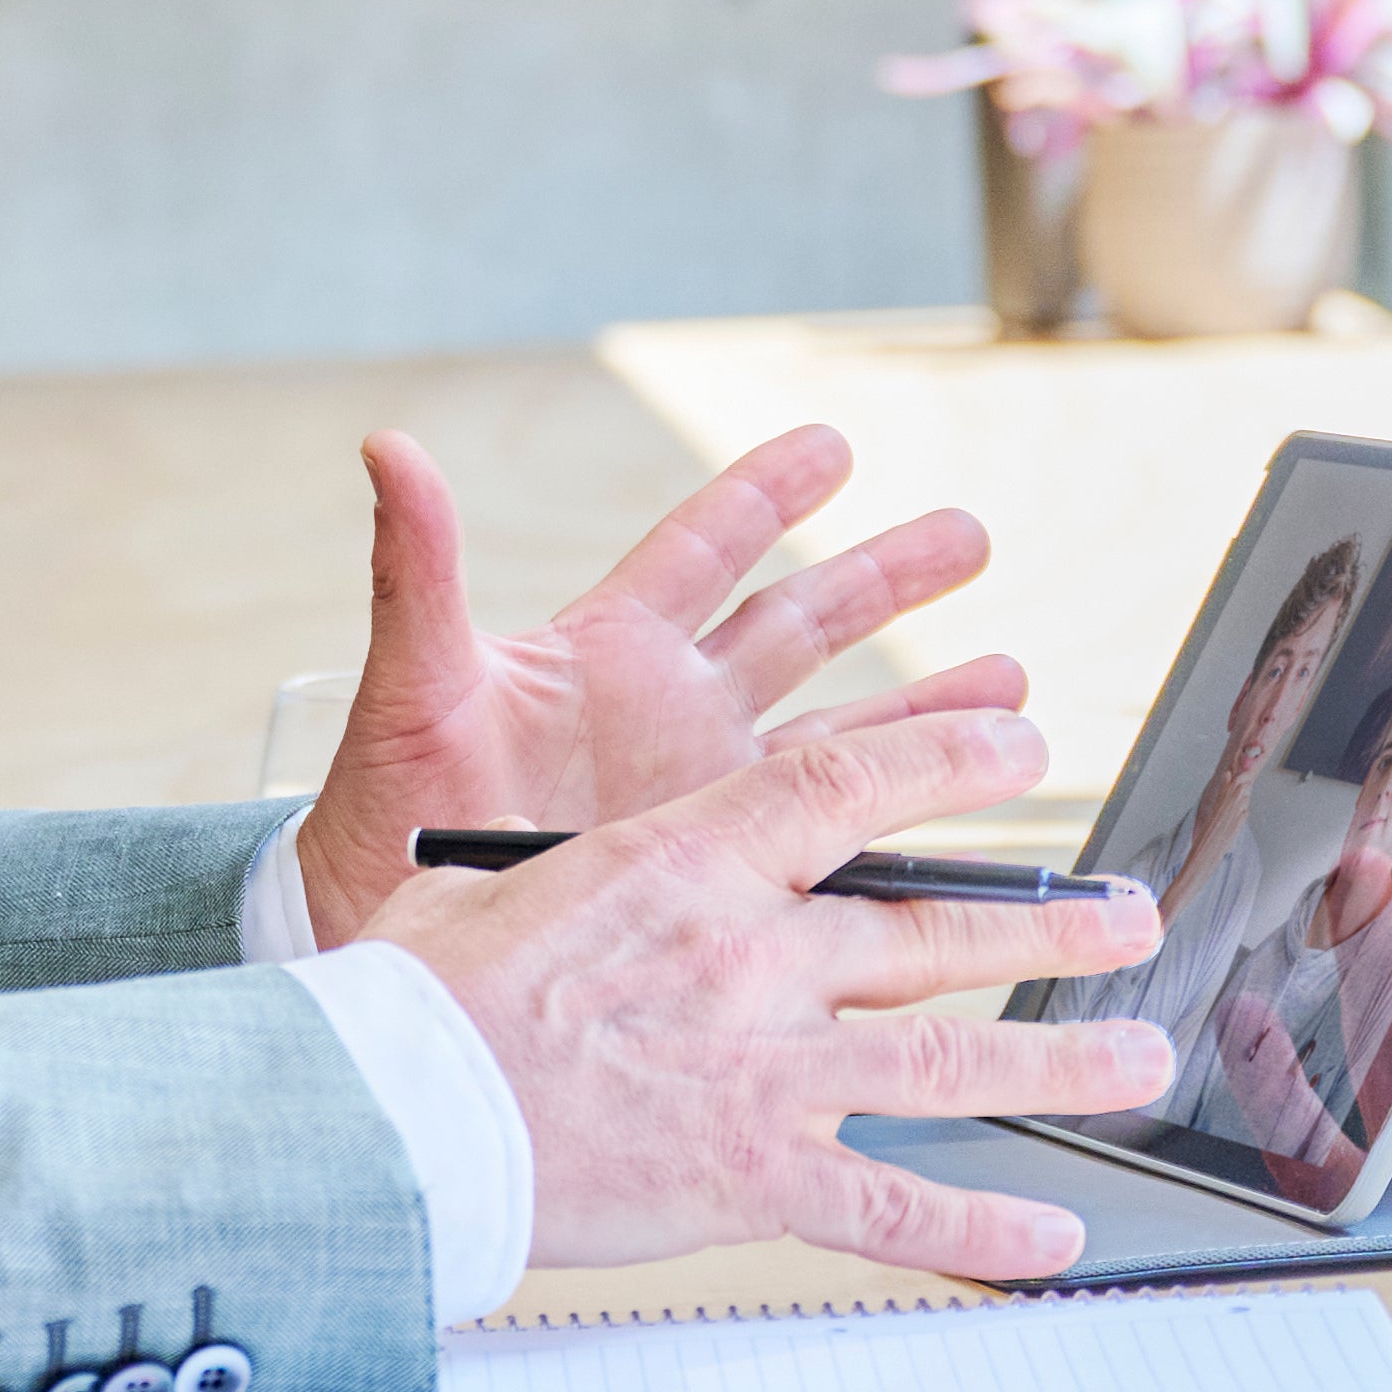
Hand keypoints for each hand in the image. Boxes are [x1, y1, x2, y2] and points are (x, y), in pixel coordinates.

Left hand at [282, 421, 1033, 953]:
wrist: (391, 946)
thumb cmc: (381, 815)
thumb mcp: (413, 688)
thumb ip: (417, 570)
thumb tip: (389, 448)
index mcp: (604, 652)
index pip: (702, 550)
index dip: (767, 494)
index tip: (833, 445)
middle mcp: (668, 715)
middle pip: (801, 626)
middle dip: (886, 578)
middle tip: (968, 537)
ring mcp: (701, 796)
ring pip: (838, 736)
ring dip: (924, 707)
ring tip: (1010, 678)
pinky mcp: (721, 874)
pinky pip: (830, 843)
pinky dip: (901, 832)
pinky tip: (965, 823)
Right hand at [374, 712, 1171, 1281]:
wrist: (401, 1119)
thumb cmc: (417, 1004)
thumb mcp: (488, 884)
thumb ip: (571, 870)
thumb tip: (565, 860)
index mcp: (686, 862)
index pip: (853, 786)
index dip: (953, 758)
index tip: (1020, 748)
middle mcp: (752, 956)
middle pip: (935, 928)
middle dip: (1049, 924)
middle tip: (1124, 917)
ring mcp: (765, 1069)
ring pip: (949, 1056)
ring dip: (1062, 1059)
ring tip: (1142, 1058)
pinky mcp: (754, 1176)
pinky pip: (891, 1205)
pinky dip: (978, 1229)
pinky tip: (1047, 1238)